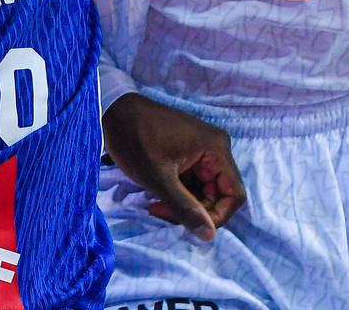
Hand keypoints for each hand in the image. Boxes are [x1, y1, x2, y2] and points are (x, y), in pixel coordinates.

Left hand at [102, 93, 245, 240]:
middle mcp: (216, 149)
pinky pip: (193, 183)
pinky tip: (157, 195)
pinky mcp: (190, 154)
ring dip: (183, 205)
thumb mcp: (158, 178)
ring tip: (156, 204)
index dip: (216, 216)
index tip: (188, 224)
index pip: (234, 194)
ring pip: (204, 192)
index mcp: (216, 149)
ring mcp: (203, 151)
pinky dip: (178, 194)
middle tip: (161, 211)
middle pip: (218, 195)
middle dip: (194, 211)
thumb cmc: (136, 140)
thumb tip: (210, 236)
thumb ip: (185, 208)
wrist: (114, 112)